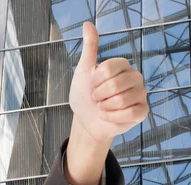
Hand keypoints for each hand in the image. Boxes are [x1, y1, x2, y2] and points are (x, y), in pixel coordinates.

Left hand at [69, 22, 148, 141]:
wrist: (85, 120)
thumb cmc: (85, 95)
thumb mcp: (83, 70)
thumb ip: (89, 48)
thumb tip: (87, 24)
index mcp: (122, 65)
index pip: (108, 68)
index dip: (95, 80)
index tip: (92, 84)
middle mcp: (135, 77)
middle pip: (115, 84)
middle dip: (98, 95)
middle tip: (97, 98)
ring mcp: (141, 94)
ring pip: (121, 100)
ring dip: (104, 107)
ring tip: (103, 107)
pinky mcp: (142, 111)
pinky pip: (128, 113)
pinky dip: (112, 117)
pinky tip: (108, 116)